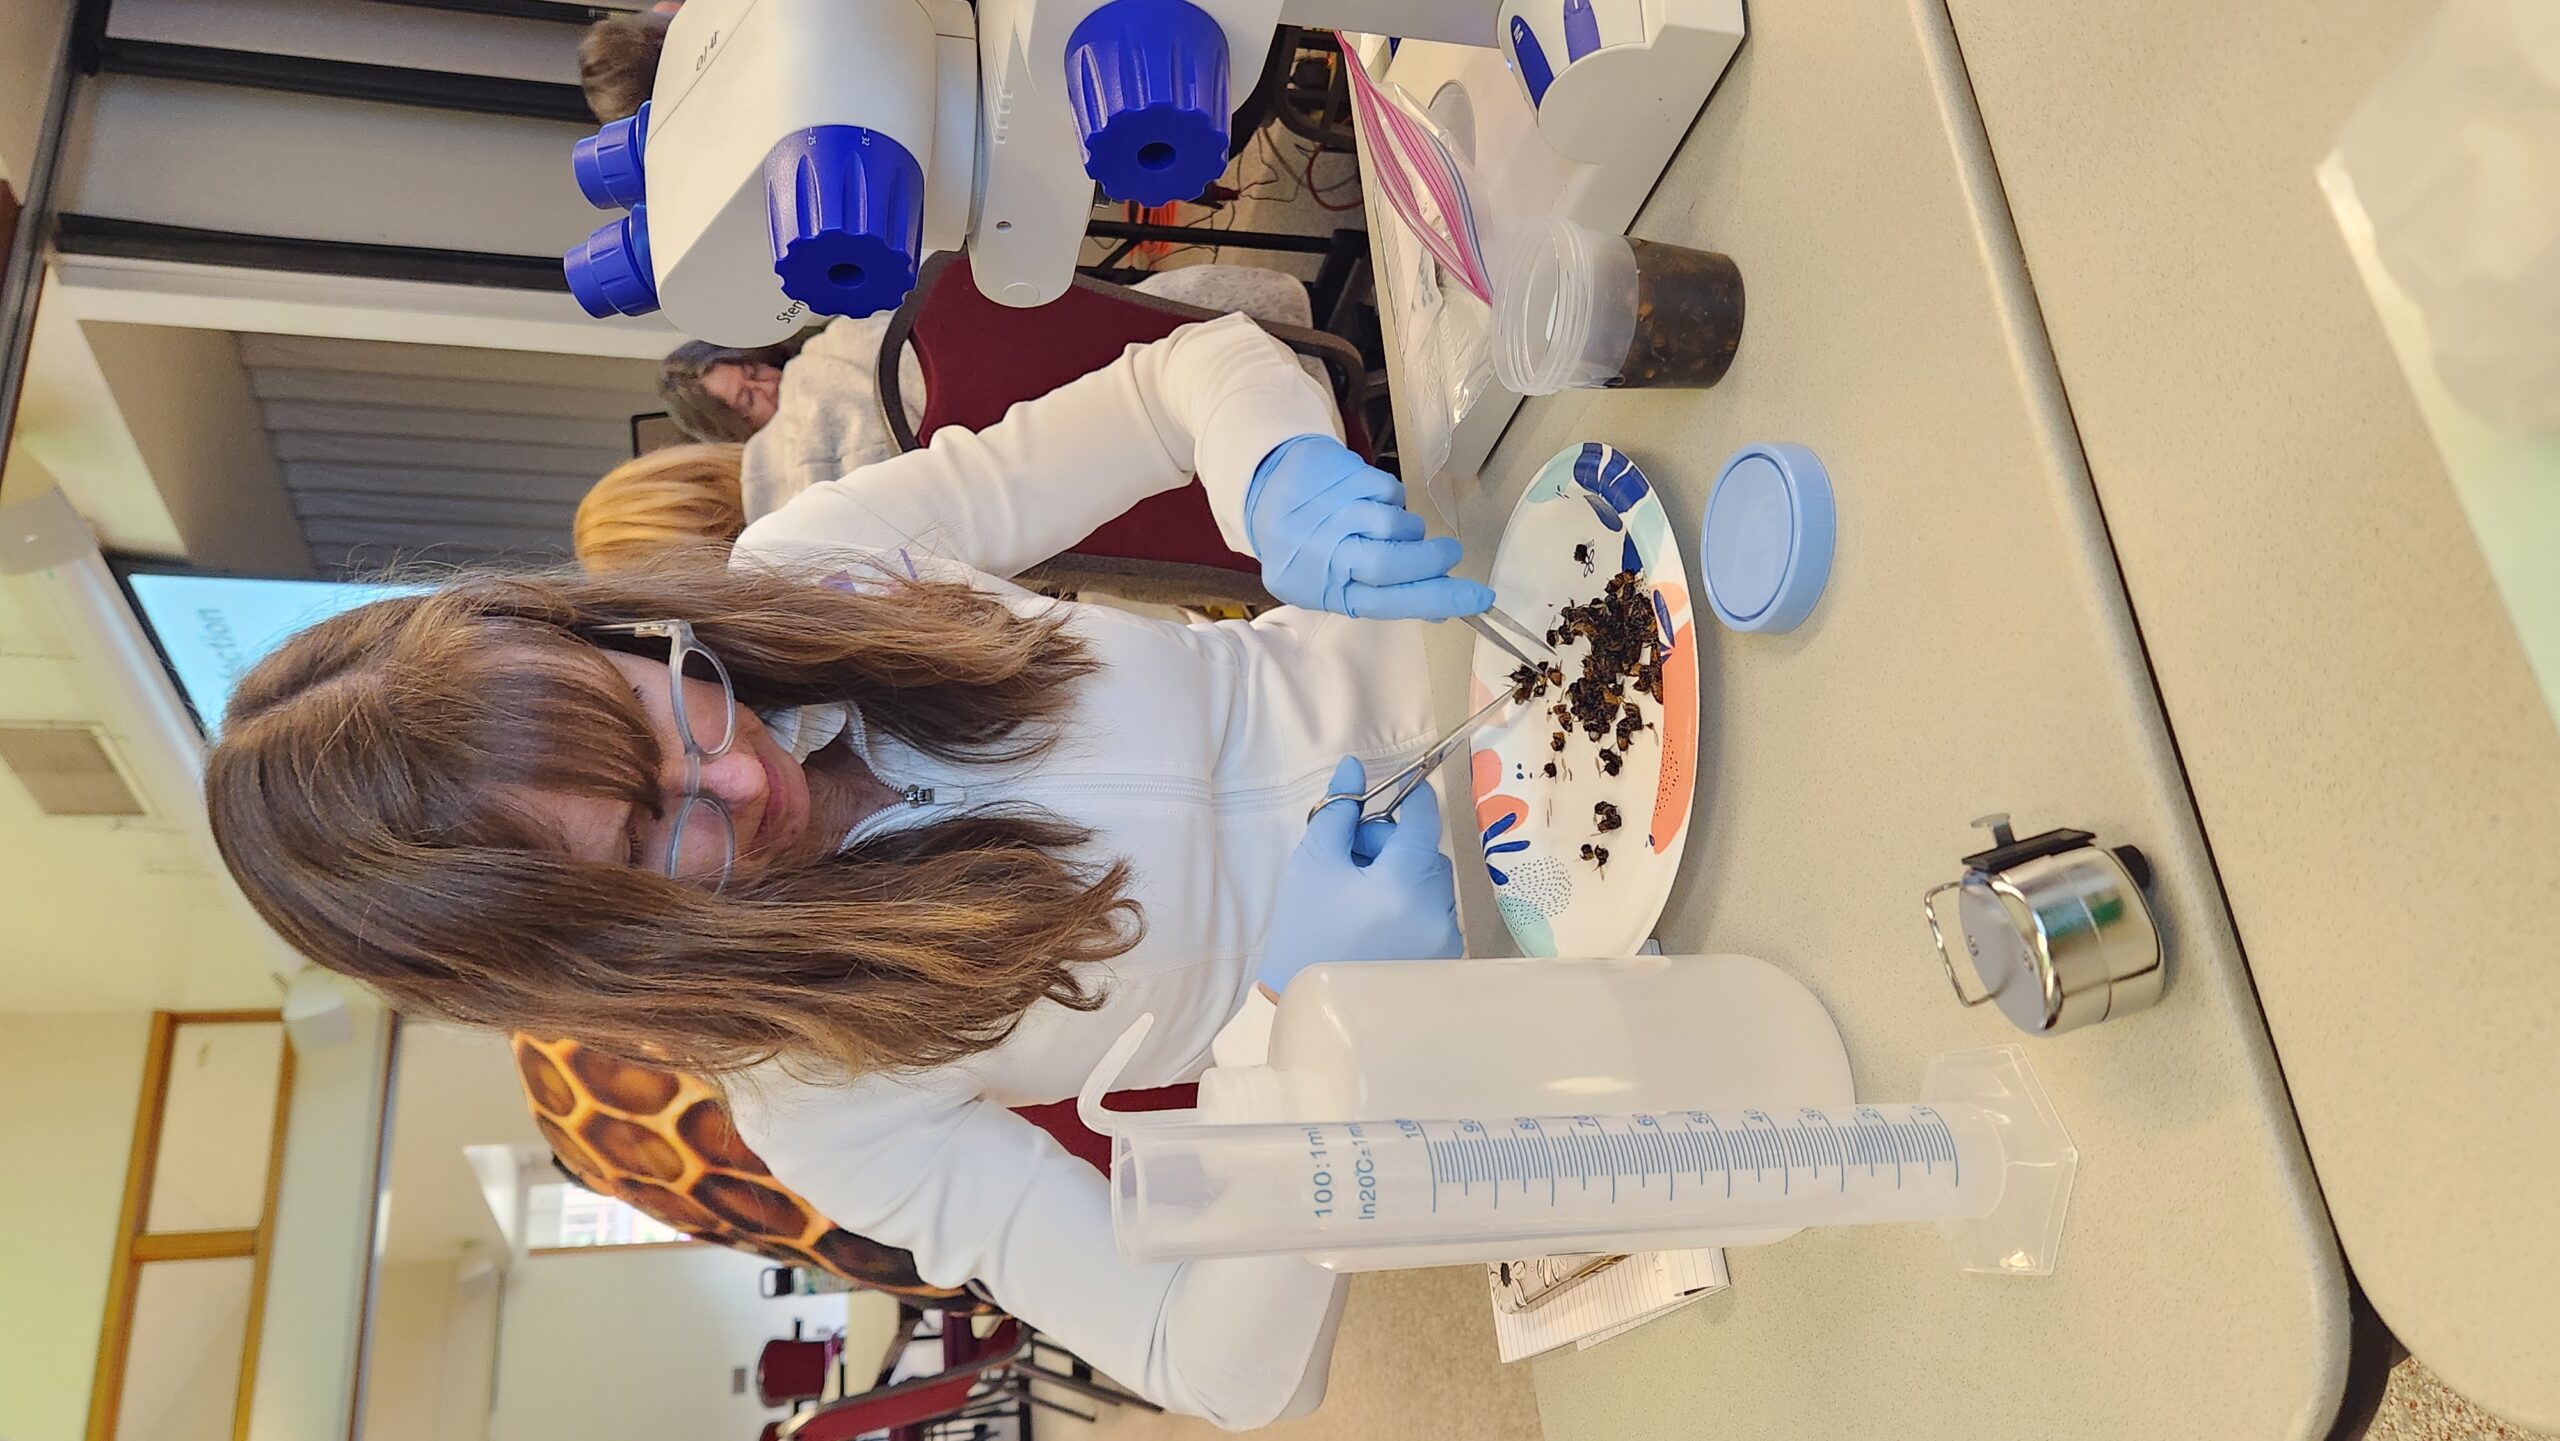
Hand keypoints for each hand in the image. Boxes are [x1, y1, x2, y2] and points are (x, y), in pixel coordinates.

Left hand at [1245, 436, 1494, 619]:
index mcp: (1325, 590)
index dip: (1438, 599)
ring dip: (1411, 530)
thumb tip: (1441, 608)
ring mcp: (1333, 513)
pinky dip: (1395, 502)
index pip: (1390, 602)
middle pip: (1393, 564)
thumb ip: (1384, 596)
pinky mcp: (1342, 479)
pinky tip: (1377, 505)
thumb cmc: (1307, 547)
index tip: (1479, 598)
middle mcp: (1325, 554)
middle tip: (1450, 555)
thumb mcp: (1333, 585)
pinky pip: (1390, 494)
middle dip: (1431, 561)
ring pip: (1395, 525)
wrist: (1268, 490)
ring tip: (1397, 530)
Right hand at [1258, 756, 1464, 996]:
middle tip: (1350, 857)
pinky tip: (1376, 922)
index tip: (1390, 790)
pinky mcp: (1445, 960)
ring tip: (1360, 895)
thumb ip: (1337, 811)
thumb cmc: (1305, 934)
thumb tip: (1354, 768)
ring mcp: (1446, 940)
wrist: (1309, 1008)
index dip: (1409, 796)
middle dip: (1391, 844)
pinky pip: (1434, 912)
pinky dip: (1410, 905)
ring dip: (1402, 874)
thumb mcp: (1312, 864)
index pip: (1424, 818)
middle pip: (1425, 851)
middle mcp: (1438, 911)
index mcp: (1406, 884)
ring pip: (1431, 882)